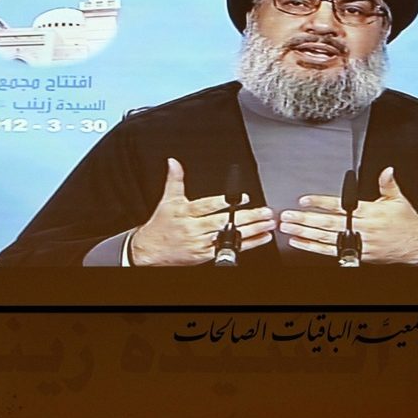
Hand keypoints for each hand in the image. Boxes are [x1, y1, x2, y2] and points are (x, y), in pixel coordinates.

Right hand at [130, 158, 275, 265]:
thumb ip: (175, 180)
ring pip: (229, 237)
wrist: (150, 249)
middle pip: (223, 222)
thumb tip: (174, 162)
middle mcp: (194, 228)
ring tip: (267, 224)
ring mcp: (200, 243)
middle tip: (265, 212)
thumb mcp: (167, 200)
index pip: (208, 206)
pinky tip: (260, 238)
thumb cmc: (161, 224)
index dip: (225, 202)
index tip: (244, 197)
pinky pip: (228, 250)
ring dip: (251, 231)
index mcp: (186, 212)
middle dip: (247, 217)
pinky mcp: (205, 255)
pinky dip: (246, 245)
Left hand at [279, 167, 417, 263]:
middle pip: (328, 223)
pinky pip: (332, 252)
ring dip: (305, 233)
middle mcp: (362, 228)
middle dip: (305, 219)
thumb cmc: (406, 222)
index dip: (321, 202)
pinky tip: (301, 243)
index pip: (340, 205)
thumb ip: (388, 184)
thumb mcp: (399, 200)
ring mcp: (359, 243)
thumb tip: (387, 170)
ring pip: (326, 238)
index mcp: (370, 212)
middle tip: (287, 216)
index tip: (304, 200)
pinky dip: (314, 248)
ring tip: (288, 228)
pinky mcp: (358, 255)